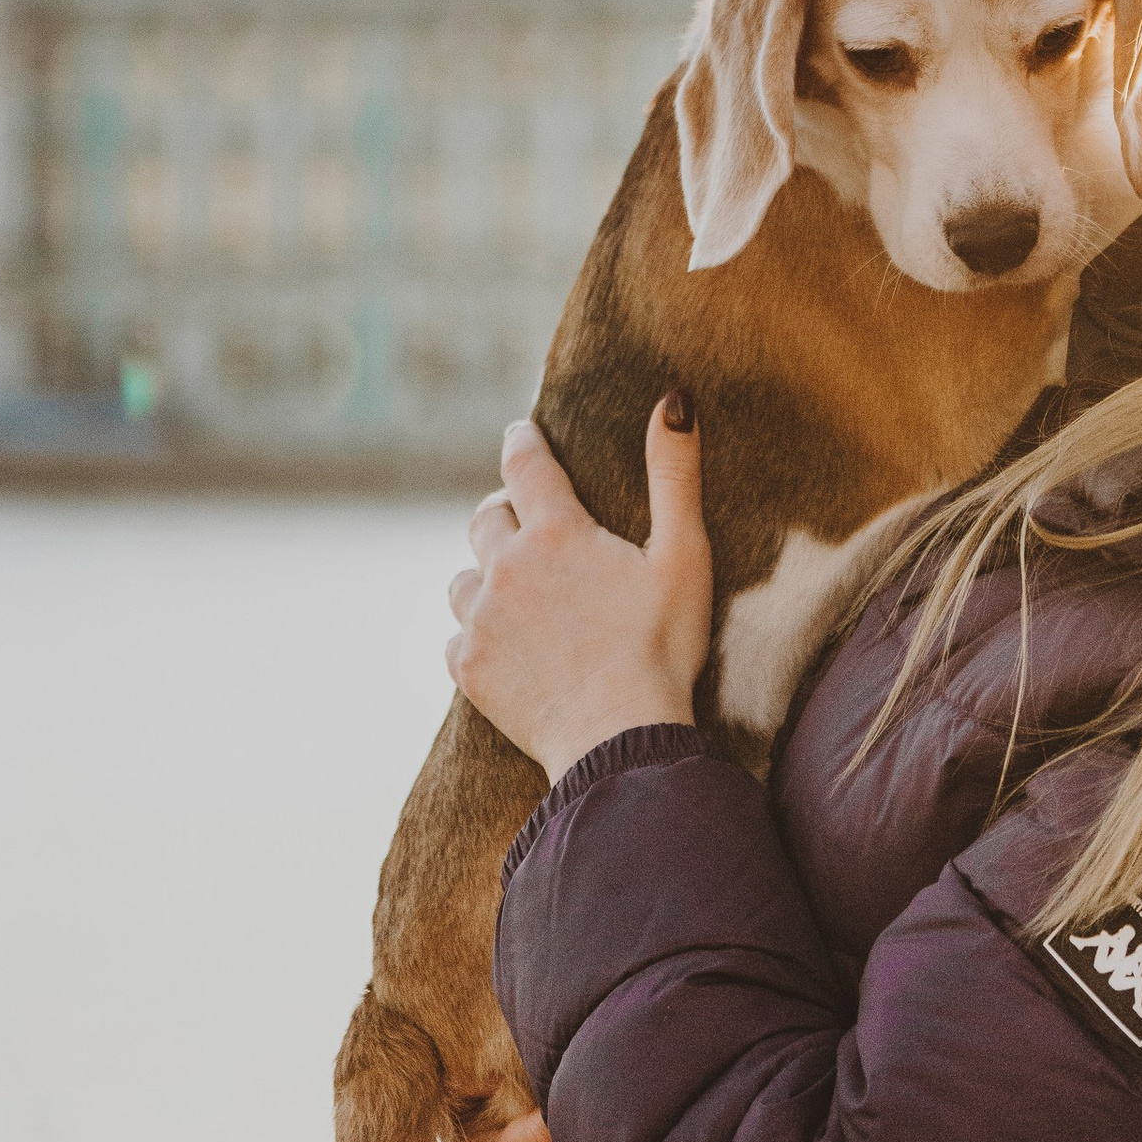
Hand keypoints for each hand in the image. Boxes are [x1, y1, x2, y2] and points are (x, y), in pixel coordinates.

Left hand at [445, 396, 708, 782]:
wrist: (621, 741)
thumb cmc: (662, 648)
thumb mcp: (684, 555)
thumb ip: (674, 474)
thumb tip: (673, 400)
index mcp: (557, 531)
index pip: (523, 463)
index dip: (521, 441)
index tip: (520, 432)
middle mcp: (507, 566)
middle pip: (485, 517)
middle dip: (502, 511)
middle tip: (524, 520)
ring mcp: (481, 619)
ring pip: (463, 578)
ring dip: (484, 576)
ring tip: (514, 592)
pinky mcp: (469, 668)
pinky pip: (456, 637)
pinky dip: (476, 635)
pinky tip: (503, 646)